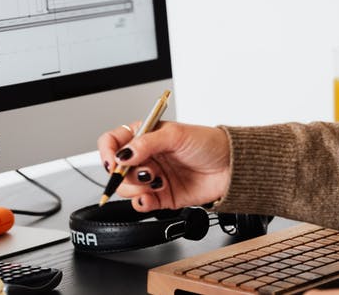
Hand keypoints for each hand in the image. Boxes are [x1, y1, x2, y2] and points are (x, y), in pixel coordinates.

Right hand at [97, 121, 231, 211]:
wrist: (231, 168)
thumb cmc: (209, 144)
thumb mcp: (176, 135)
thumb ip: (146, 143)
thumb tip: (123, 154)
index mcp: (145, 137)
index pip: (113, 142)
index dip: (107, 151)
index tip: (112, 161)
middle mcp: (146, 157)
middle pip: (116, 169)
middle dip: (125, 173)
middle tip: (144, 171)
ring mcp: (152, 178)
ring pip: (126, 188)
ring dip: (136, 187)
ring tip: (155, 181)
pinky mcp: (161, 197)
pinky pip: (141, 204)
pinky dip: (142, 202)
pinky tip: (152, 196)